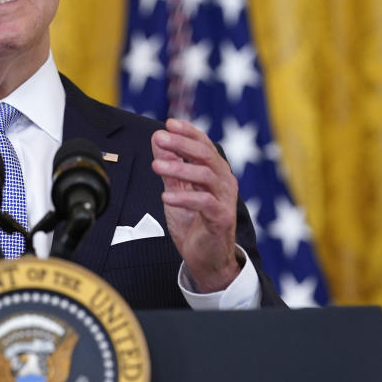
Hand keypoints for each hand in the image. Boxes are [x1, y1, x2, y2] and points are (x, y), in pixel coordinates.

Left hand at [151, 119, 239, 292]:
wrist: (206, 258)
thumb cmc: (193, 223)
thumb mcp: (176, 190)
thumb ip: (170, 167)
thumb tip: (158, 140)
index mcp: (214, 171)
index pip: (204, 144)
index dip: (188, 132)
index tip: (169, 123)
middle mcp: (223, 181)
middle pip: (206, 155)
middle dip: (182, 144)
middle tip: (160, 138)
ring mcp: (224, 199)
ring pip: (206, 175)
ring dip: (179, 168)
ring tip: (156, 167)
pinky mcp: (221, 218)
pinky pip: (205, 203)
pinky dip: (184, 198)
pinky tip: (166, 197)